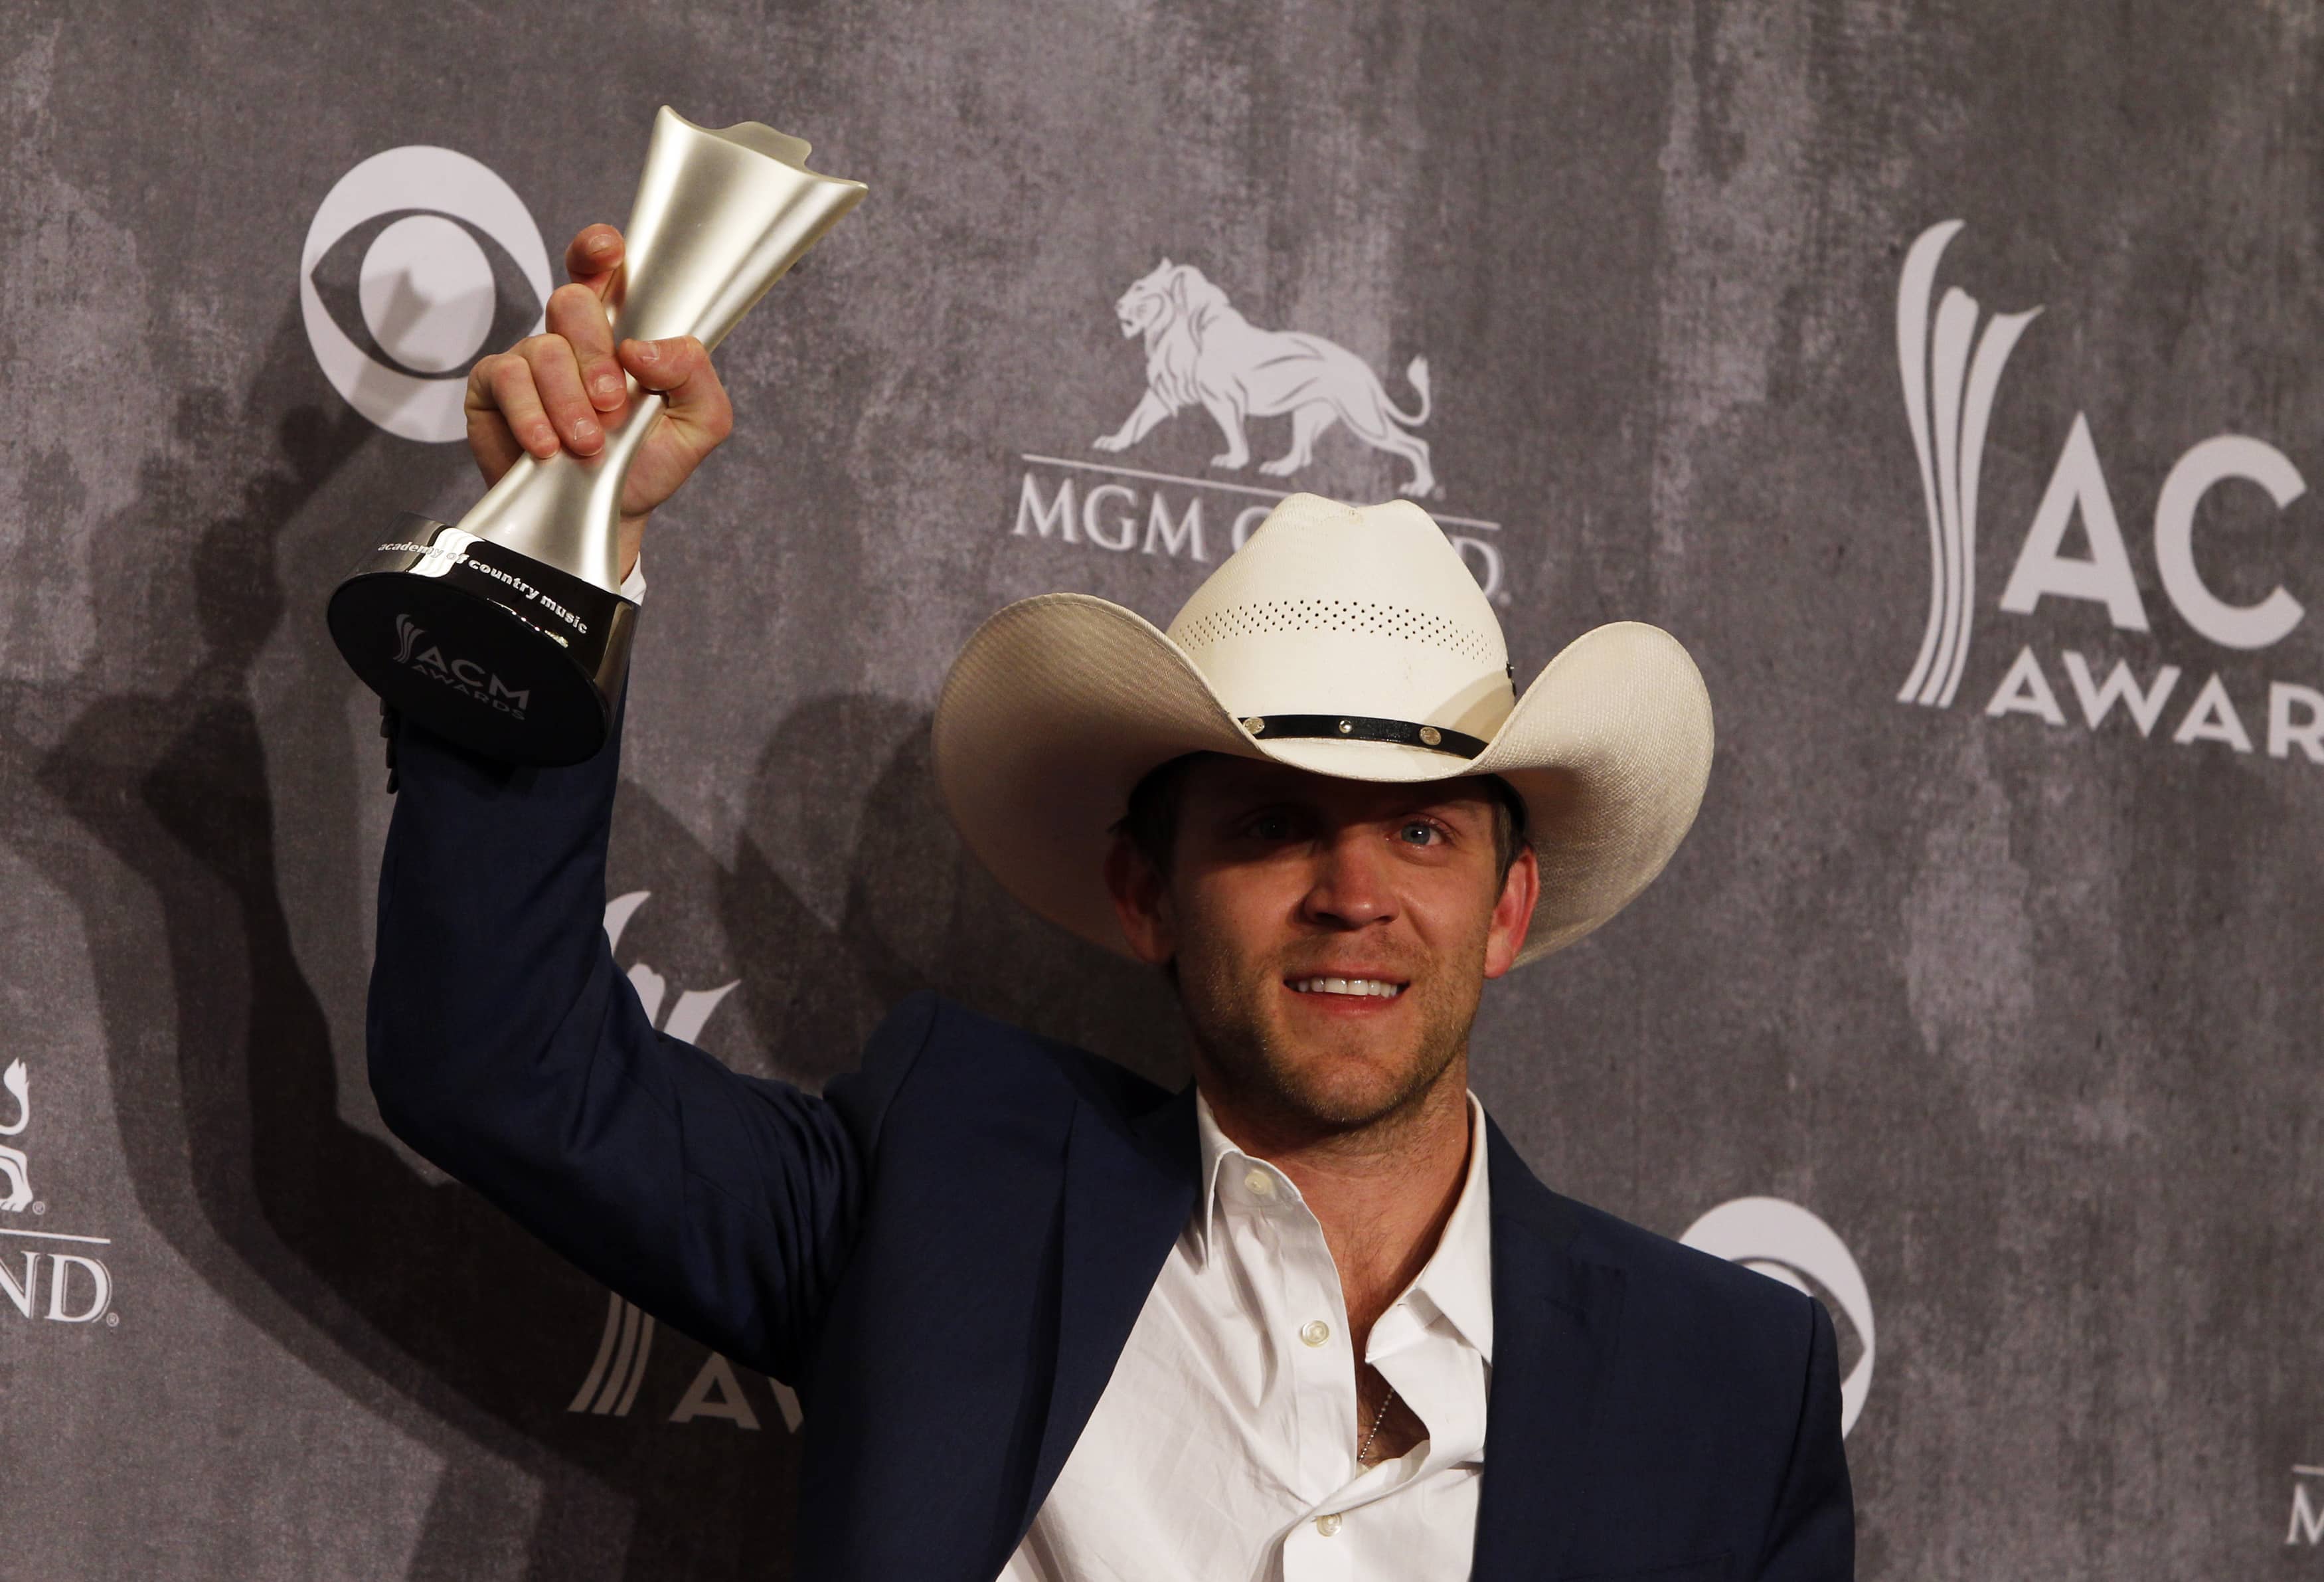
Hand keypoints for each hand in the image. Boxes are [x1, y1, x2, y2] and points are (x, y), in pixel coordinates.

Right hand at [463, 223, 734, 580]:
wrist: (610, 514)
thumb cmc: (650, 461)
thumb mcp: (700, 422)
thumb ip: (693, 375)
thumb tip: (645, 349)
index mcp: (621, 331)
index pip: (604, 271)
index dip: (599, 249)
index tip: (609, 251)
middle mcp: (572, 337)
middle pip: (572, 302)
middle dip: (595, 355)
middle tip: (611, 406)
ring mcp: (530, 359)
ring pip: (543, 349)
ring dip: (569, 401)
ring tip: (588, 444)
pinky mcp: (493, 389)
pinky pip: (506, 379)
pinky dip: (531, 415)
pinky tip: (548, 447)